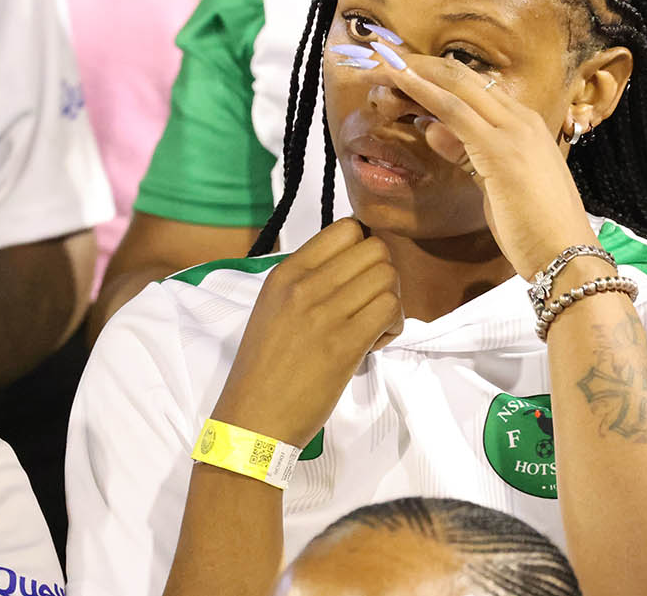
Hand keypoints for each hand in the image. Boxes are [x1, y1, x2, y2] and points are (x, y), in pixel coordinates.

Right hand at [212, 220, 400, 447]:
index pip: (346, 228)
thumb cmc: (264, 367)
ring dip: (391, 302)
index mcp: (286, 272)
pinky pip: (390, 309)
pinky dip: (393, 326)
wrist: (253, 417)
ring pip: (388, 277)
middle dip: (383, 276)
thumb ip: (308, 282)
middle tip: (369, 304)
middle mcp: (304, 285)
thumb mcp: (274, 307)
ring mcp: (324, 313)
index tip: (358, 277)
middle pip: (375, 249)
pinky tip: (373, 344)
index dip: (365, 250)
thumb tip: (351, 267)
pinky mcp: (344, 344)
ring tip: (372, 327)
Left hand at [369, 56, 599, 278]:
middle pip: (464, 77)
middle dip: (421, 65)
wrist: (567, 255)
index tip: (405, 70)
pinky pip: (453, 110)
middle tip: (385, 57)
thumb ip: (466, 153)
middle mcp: (522, 119)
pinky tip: (398, 81)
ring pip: (457, 86)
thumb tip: (432, 129)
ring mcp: (513, 130)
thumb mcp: (493, 183)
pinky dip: (422, 92)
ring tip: (383, 62)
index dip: (438, 76)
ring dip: (416, 72)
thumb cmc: (535, 227)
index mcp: (525, 124)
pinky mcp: (499, 149)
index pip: (475, 88)